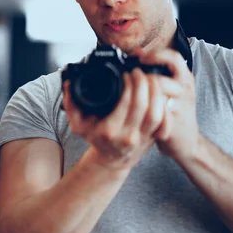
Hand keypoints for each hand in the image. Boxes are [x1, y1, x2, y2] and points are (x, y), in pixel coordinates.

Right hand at [63, 66, 181, 171]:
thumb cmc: (96, 139)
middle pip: (144, 105)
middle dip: (144, 83)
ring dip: (156, 92)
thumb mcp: (78, 124)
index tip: (126, 73)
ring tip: (150, 79)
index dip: (129, 83)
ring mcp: (143, 138)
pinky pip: (164, 121)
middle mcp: (128, 136)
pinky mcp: (153, 137)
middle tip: (139, 71)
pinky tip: (159, 94)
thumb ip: (71, 103)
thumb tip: (68, 84)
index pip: (126, 102)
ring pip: (157, 113)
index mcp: (109, 130)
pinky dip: (165, 106)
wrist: (111, 160)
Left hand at [138, 48, 199, 159]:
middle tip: (128, 79)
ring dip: (139, 96)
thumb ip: (157, 73)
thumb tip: (135, 54)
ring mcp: (180, 108)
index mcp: (184, 79)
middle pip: (160, 79)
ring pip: (157, 97)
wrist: (188, 142)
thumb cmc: (174, 112)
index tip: (138, 56)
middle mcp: (185, 90)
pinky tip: (132, 110)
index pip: (174, 58)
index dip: (156, 55)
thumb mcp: (171, 88)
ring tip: (129, 96)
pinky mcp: (173, 124)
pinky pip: (155, 115)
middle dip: (140, 80)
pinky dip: (141, 112)